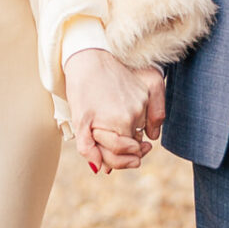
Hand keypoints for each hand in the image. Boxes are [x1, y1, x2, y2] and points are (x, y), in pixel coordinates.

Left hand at [64, 50, 164, 172]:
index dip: (112, 159)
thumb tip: (101, 169)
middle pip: (133, 145)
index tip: (106, 156)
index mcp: (121, 123)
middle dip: (121, 149)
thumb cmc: (81, 89)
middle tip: (107, 142)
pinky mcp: (148, 89)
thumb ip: (88, 148)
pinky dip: (136, 119)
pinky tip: (120, 112)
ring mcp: (144, 101)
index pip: (122, 154)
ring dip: (128, 134)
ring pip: (140, 131)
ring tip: (110, 122)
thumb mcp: (79, 120)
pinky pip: (146, 115)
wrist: (89, 58)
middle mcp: (137, 114)